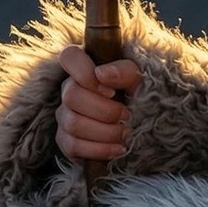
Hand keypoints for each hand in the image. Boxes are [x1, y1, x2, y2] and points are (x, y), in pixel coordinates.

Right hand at [56, 45, 142, 161]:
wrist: (142, 128)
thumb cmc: (138, 98)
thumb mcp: (140, 81)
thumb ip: (125, 71)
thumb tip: (102, 73)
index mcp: (86, 69)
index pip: (69, 57)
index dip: (84, 72)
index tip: (109, 90)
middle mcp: (69, 90)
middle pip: (71, 96)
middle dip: (105, 110)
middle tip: (126, 116)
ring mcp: (64, 116)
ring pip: (73, 123)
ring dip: (106, 132)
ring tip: (125, 133)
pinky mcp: (65, 140)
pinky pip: (73, 146)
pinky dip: (100, 150)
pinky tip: (118, 148)